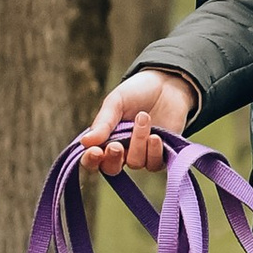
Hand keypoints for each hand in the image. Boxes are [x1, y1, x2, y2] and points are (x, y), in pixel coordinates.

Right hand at [80, 70, 194, 175]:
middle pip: (111, 169)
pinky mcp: (161, 155)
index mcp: (104, 138)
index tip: (95, 152)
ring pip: (135, 162)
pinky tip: (155, 136)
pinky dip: (154, 151)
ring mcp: (142, 154)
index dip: (90, 160)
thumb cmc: (137, 93)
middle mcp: (121, 151)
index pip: (92, 159)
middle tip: (116, 145)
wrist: (167, 84)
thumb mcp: (116, 102)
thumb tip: (85, 142)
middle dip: (113, 159)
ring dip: (138, 142)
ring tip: (143, 116)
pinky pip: (154, 164)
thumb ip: (103, 123)